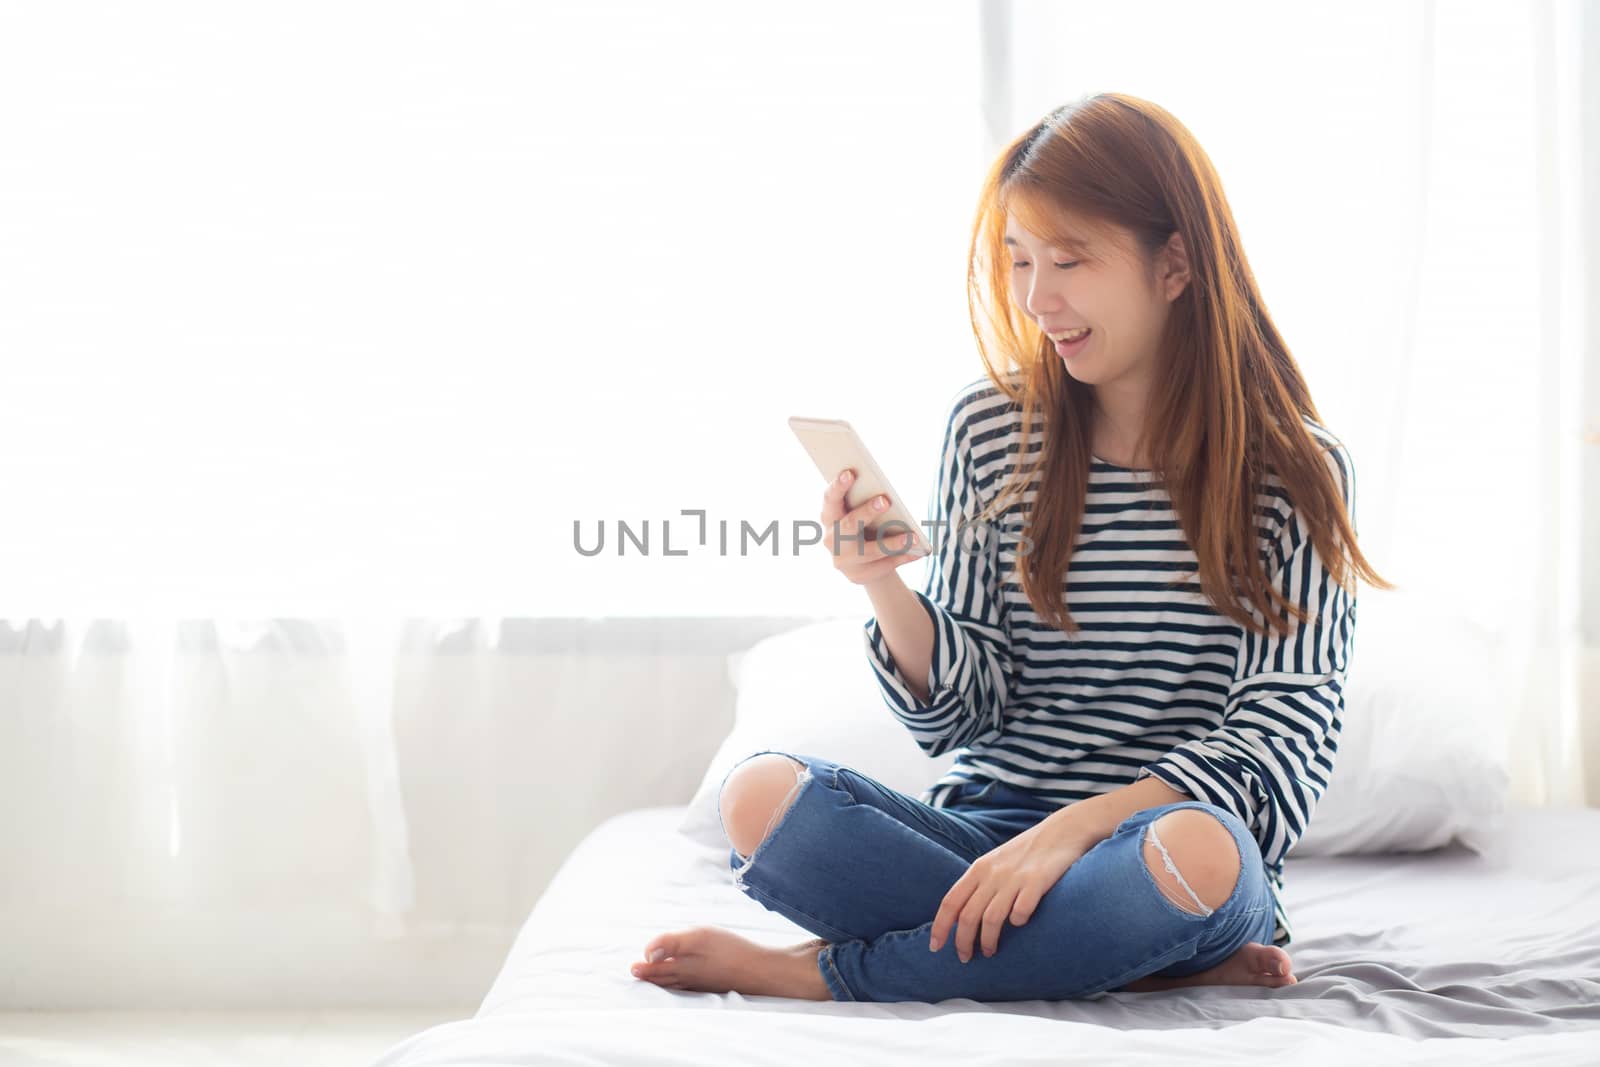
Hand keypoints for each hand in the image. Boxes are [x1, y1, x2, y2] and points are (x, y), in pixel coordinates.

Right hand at [818, 468, 926, 585]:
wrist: (858, 562)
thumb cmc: (861, 526)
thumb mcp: (857, 512)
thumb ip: (863, 502)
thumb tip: (886, 494)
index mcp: (829, 517)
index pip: (830, 499)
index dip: (837, 487)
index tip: (850, 473)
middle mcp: (831, 539)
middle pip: (849, 525)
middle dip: (867, 512)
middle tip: (886, 500)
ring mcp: (843, 560)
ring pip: (869, 551)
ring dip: (892, 543)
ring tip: (913, 537)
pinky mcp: (857, 576)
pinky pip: (882, 566)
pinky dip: (901, 558)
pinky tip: (916, 552)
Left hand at [927, 811, 1095, 961]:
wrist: (1063, 830)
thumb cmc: (1027, 852)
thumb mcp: (996, 862)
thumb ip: (980, 884)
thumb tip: (960, 916)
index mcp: (979, 868)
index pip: (950, 901)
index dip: (939, 927)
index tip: (934, 946)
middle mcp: (993, 873)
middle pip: (967, 916)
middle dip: (962, 942)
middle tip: (965, 958)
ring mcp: (1015, 877)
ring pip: (991, 919)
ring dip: (988, 941)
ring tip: (990, 952)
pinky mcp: (1038, 881)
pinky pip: (1021, 911)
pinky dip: (1018, 922)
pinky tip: (1020, 925)